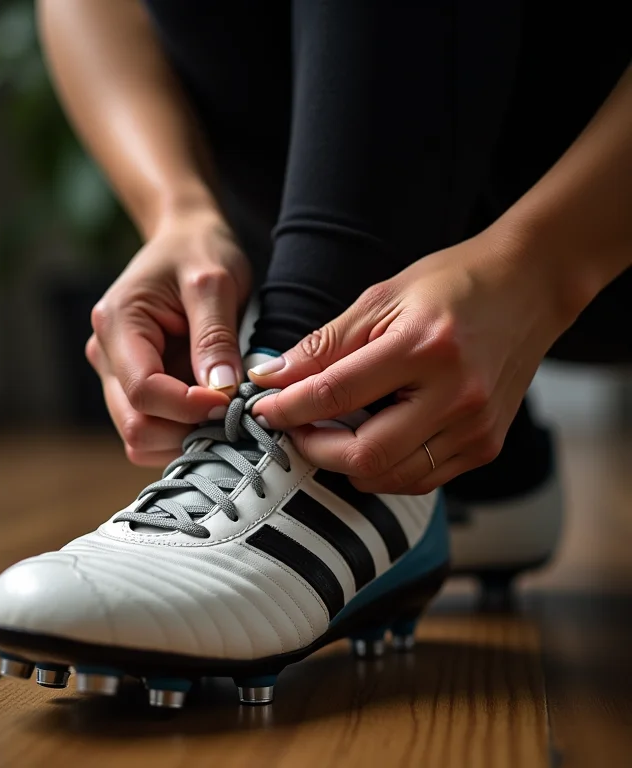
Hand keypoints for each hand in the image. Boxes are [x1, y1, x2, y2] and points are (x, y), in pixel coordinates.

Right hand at [87, 211, 250, 465]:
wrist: (185, 239)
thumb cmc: (199, 250)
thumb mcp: (215, 282)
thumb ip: (215, 337)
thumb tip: (222, 391)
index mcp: (117, 323)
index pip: (143, 391)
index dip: (188, 407)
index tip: (231, 400)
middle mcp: (107, 356)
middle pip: (136, 425)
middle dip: (187, 429)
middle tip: (233, 411)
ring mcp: (117, 376)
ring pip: (142, 437)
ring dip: (186, 435)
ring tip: (225, 408)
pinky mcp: (134, 389)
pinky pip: (153, 431)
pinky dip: (184, 433)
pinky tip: (212, 409)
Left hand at [249, 229, 573, 493]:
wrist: (528, 289)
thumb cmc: (451, 284)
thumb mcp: (380, 299)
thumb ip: (323, 345)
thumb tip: (271, 378)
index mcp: (424, 347)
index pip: (336, 394)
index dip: (288, 408)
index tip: (261, 410)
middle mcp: (457, 395)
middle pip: (365, 456)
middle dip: (314, 449)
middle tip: (294, 429)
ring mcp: (477, 428)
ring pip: (391, 477)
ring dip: (346, 464)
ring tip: (329, 433)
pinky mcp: (485, 445)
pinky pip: (420, 479)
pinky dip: (384, 469)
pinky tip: (370, 440)